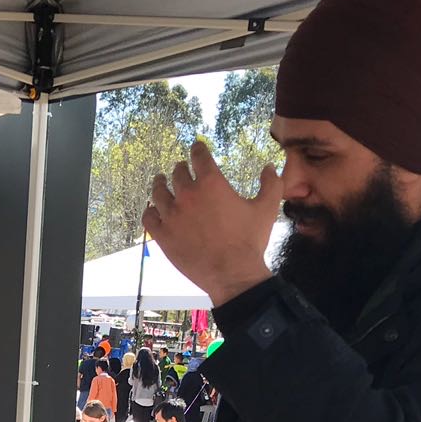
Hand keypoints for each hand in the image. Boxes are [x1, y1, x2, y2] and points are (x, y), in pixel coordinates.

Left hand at [143, 140, 278, 306]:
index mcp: (211, 183)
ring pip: (159, 192)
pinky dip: (150, 210)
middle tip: (181, 168)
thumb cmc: (250, 240)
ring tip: (160, 180)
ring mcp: (172, 215)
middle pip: (177, 173)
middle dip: (180, 167)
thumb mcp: (267, 209)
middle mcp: (187, 195)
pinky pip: (149, 217)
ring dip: (160, 184)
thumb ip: (271, 184)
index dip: (197, 149)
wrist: (232, 274)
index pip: (199, 156)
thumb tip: (268, 167)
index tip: (197, 147)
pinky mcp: (163, 235)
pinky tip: (153, 209)